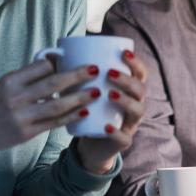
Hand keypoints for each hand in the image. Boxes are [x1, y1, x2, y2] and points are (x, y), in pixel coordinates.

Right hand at [0, 59, 99, 156]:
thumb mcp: (3, 84)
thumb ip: (27, 77)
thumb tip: (55, 62)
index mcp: (10, 80)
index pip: (40, 66)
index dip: (59, 62)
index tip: (74, 58)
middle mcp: (15, 97)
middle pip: (53, 84)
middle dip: (77, 76)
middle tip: (95, 70)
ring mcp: (21, 117)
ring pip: (57, 106)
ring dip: (79, 98)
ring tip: (96, 91)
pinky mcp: (26, 133)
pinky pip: (53, 124)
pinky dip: (71, 117)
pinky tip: (85, 112)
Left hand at [76, 49, 147, 173]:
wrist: (92, 143)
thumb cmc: (90, 110)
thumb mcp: (86, 90)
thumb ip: (77, 74)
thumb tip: (55, 52)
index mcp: (129, 90)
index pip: (140, 73)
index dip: (136, 62)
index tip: (123, 52)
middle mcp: (135, 105)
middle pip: (141, 90)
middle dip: (127, 80)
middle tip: (109, 73)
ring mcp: (130, 124)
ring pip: (138, 111)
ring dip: (125, 100)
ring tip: (109, 94)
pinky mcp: (122, 141)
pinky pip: (124, 137)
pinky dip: (116, 132)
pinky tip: (106, 126)